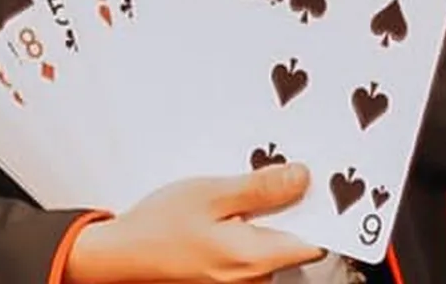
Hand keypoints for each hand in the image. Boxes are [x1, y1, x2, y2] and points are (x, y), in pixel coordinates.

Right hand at [65, 162, 327, 283]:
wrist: (120, 255)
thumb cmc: (157, 228)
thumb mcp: (211, 193)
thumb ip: (261, 188)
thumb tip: (302, 178)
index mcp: (255, 257)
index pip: (316, 238)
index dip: (324, 209)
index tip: (325, 182)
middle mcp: (254, 278)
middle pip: (294, 236)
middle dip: (287, 204)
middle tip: (270, 172)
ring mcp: (241, 281)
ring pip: (271, 240)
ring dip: (264, 214)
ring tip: (235, 191)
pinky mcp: (228, 277)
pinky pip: (252, 247)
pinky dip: (246, 226)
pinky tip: (225, 210)